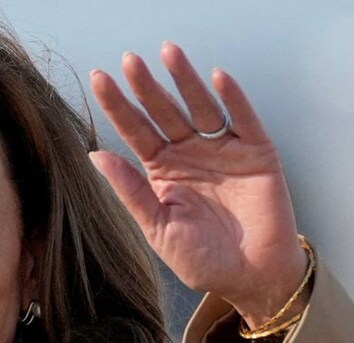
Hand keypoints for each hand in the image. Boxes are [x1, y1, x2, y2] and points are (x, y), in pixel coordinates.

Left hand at [89, 42, 307, 327]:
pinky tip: (217, 77)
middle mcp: (190, 154)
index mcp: (162, 170)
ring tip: (169, 53)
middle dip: (147, 86)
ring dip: (185, 79)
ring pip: (201, 107)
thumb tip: (96, 155)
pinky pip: (243, 119)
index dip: (118, 106)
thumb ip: (131, 191)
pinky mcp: (256, 153)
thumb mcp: (159, 228)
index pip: (136, 131)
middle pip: (164, 112)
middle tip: (129, 61)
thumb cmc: (203, 259)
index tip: (99, 79)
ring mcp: (223, 150)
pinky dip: (233, 98)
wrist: (251, 279)